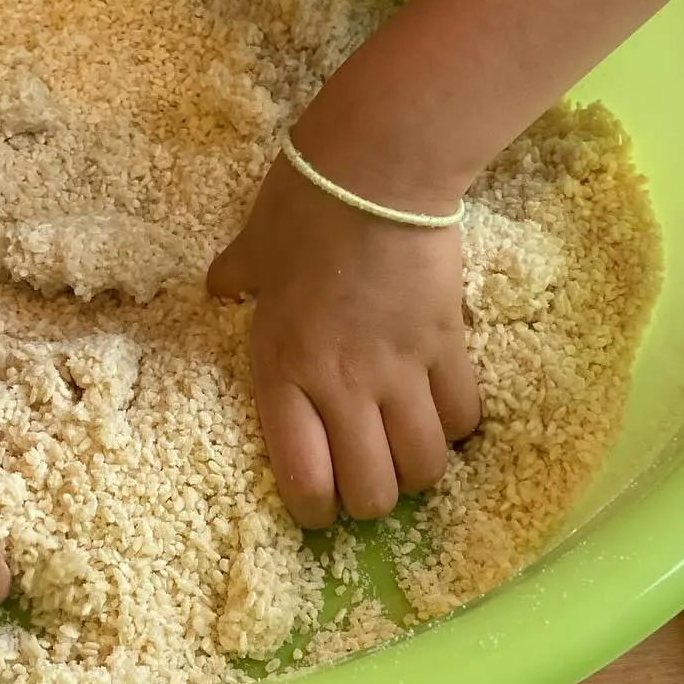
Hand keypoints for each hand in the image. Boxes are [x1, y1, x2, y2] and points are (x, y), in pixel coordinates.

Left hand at [208, 158, 480, 527]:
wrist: (378, 171)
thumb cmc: (303, 206)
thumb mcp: (252, 247)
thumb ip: (236, 278)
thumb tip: (221, 286)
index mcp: (284, 370)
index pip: (305, 480)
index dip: (316, 512)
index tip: (320, 508)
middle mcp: (342, 387)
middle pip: (373, 491)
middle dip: (370, 501)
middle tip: (367, 481)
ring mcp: (400, 371)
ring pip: (424, 466)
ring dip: (417, 472)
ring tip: (408, 455)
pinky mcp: (447, 347)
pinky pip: (462, 415)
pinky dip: (455, 427)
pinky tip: (444, 416)